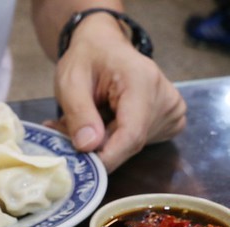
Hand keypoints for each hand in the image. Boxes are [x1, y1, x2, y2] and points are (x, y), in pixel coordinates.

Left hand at [45, 13, 186, 172]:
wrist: (103, 46)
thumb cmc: (87, 59)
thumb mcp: (70, 81)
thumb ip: (79, 113)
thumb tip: (88, 147)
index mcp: (143, 81)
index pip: (131, 134)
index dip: (107, 157)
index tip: (82, 169)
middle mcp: (165, 97)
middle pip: (130, 142)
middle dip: (96, 147)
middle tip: (65, 133)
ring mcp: (172, 110)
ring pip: (132, 145)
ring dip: (102, 142)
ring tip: (83, 121)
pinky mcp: (170, 120)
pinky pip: (139, 141)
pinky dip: (114, 138)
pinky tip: (102, 121)